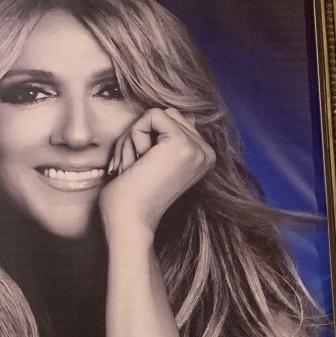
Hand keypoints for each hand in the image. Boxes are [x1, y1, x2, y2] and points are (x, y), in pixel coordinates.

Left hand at [100, 107, 214, 241]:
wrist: (129, 222)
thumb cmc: (133, 198)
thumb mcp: (158, 161)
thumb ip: (171, 138)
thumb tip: (181, 115)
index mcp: (204, 158)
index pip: (173, 121)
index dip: (148, 139)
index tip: (141, 169)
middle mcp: (206, 153)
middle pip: (167, 115)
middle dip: (140, 136)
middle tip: (134, 168)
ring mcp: (196, 148)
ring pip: (157, 114)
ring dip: (134, 139)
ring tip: (135, 168)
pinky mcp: (181, 143)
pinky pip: (151, 116)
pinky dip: (134, 137)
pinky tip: (137, 164)